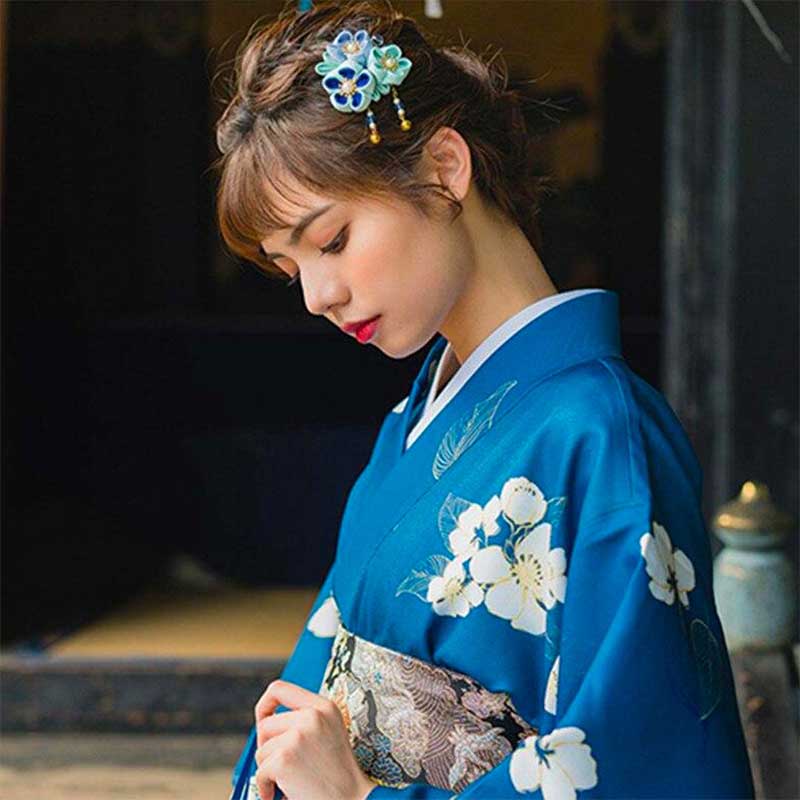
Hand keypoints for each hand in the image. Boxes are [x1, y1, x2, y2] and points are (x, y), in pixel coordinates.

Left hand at [253, 679, 377, 799]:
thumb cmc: (339, 775)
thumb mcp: (330, 732)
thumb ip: (304, 720)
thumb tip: (268, 723)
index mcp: (323, 706)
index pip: (280, 689)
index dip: (265, 704)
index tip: (262, 718)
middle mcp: (311, 716)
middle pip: (265, 725)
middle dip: (267, 748)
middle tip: (281, 765)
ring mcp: (297, 736)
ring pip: (261, 751)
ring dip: (269, 770)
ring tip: (290, 780)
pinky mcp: (285, 759)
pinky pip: (260, 772)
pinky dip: (266, 788)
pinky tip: (280, 792)